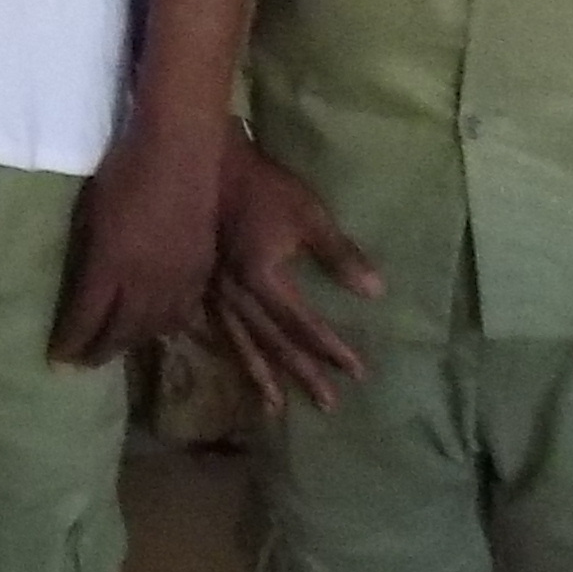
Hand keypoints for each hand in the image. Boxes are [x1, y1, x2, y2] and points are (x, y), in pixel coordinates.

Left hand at [51, 107, 222, 369]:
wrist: (179, 149)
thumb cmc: (124, 170)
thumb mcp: (90, 213)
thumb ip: (89, 254)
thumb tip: (85, 282)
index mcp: (110, 266)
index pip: (86, 319)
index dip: (71, 342)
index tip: (56, 358)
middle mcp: (144, 282)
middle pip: (121, 332)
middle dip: (98, 352)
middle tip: (80, 364)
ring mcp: (177, 278)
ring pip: (154, 327)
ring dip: (132, 343)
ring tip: (115, 349)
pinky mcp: (201, 269)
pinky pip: (182, 311)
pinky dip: (165, 326)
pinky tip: (156, 327)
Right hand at [206, 135, 379, 416]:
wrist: (204, 164)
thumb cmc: (262, 186)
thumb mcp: (308, 214)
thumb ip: (338, 255)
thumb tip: (375, 292)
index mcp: (261, 279)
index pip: (302, 325)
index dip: (331, 349)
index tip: (357, 372)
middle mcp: (234, 295)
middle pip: (271, 343)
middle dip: (300, 374)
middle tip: (326, 403)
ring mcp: (211, 292)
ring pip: (238, 343)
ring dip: (259, 375)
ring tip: (274, 407)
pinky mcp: (197, 283)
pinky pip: (212, 328)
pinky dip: (226, 351)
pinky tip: (231, 362)